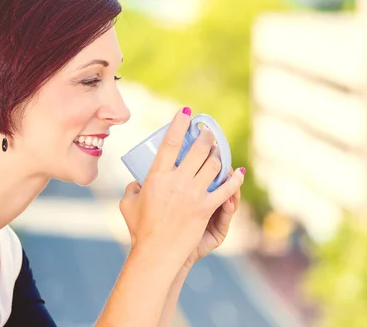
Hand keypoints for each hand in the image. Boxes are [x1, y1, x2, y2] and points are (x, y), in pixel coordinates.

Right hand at [119, 107, 244, 267]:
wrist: (156, 252)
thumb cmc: (140, 229)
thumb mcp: (127, 204)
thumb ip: (132, 188)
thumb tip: (137, 181)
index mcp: (157, 176)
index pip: (170, 143)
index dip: (179, 124)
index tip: (186, 112)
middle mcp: (177, 181)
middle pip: (197, 150)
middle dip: (206, 137)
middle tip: (207, 133)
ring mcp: (194, 194)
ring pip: (213, 165)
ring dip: (218, 154)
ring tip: (218, 150)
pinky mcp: (206, 208)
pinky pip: (226, 189)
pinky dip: (235, 179)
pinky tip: (239, 173)